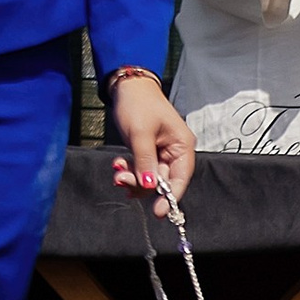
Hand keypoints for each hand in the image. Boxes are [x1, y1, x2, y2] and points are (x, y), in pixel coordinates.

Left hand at [106, 74, 195, 217]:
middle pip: (163, 181)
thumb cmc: (138, 104)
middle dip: (141, 183)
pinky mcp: (149, 153)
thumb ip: (145, 161)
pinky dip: (130, 171)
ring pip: (150, 178)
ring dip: (133, 178)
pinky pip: (142, 170)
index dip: (170, 196)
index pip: (180, 178)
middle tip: (121, 180)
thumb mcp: (140, 134)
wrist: (127, 87)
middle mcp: (175, 152)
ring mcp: (161, 153)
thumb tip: (149, 186)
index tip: (157, 212)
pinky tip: (119, 166)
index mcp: (182, 146)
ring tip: (117, 170)